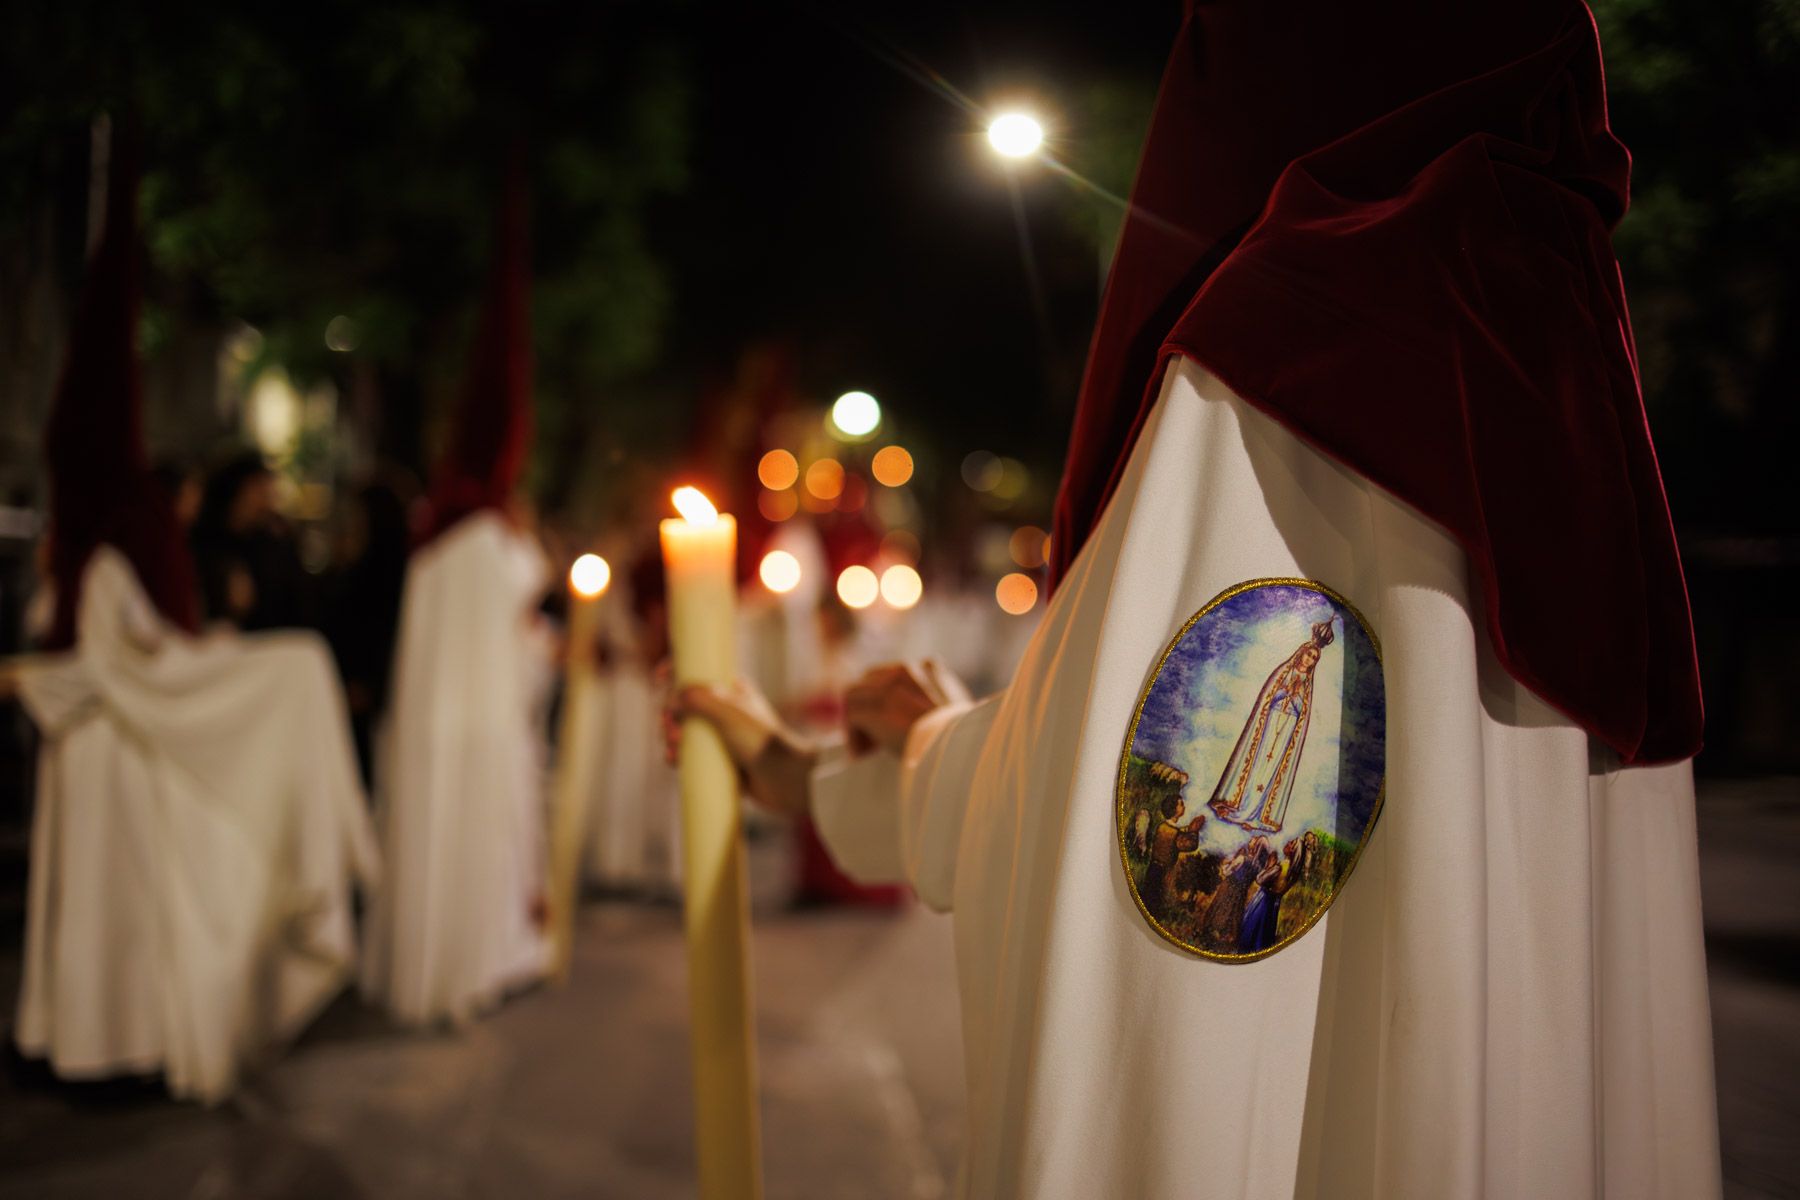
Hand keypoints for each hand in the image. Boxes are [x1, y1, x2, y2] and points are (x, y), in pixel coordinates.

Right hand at [665, 678, 816, 817]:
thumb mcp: (729, 713)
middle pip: (684, 703)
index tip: (659, 678)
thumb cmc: (764, 741)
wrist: (787, 779)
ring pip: (684, 731)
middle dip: (669, 713)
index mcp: (731, 690)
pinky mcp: (721, 761)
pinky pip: (691, 756)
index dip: (677, 670)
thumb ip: (699, 700)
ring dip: (670, 736)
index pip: (700, 671)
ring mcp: (722, 737)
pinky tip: (673, 760)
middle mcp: (725, 710)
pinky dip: (677, 756)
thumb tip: (672, 698)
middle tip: (671, 728)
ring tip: (673, 747)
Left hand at [843, 659, 966, 755]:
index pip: (894, 673)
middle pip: (869, 680)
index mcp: (929, 669)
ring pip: (854, 696)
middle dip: (868, 707)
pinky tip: (863, 755)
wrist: (961, 749)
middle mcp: (907, 670)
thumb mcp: (960, 714)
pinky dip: (853, 737)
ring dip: (857, 722)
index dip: (886, 698)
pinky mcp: (877, 705)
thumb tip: (931, 717)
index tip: (893, 724)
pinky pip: (850, 715)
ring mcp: (890, 685)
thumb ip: (939, 704)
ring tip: (868, 749)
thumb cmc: (964, 741)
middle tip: (876, 740)